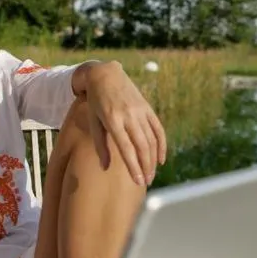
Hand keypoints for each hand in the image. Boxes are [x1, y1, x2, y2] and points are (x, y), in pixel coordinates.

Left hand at [80, 62, 166, 184]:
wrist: (105, 75)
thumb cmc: (95, 101)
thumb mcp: (94, 121)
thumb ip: (100, 145)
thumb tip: (105, 167)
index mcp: (113, 120)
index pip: (126, 148)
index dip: (133, 166)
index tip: (138, 181)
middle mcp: (129, 116)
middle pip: (142, 146)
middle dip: (146, 166)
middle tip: (146, 182)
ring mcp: (140, 111)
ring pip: (152, 140)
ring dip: (153, 159)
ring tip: (151, 174)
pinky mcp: (147, 108)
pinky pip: (158, 129)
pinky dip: (161, 145)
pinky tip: (161, 159)